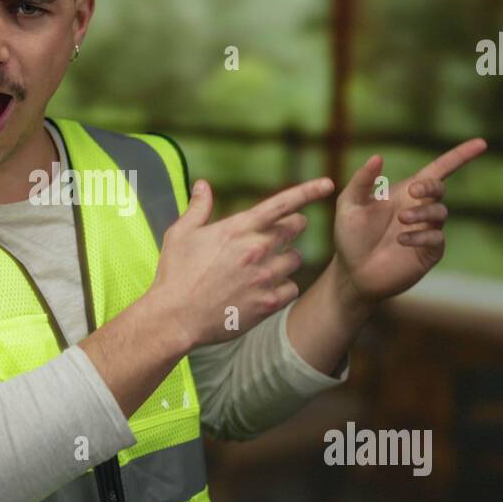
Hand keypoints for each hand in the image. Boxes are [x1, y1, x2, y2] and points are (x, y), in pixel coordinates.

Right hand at [147, 175, 335, 349]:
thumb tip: (203, 185)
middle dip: (291, 227)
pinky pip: (292, 288)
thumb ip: (198, 207)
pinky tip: (264, 290)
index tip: (327, 184)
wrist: (175, 317)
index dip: (308, 191)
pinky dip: (283, 287)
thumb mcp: (181, 234)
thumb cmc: (175, 274)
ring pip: (295, 259)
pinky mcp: (269, 302)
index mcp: (238, 228)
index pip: (282, 203)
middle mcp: (257, 249)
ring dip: (285, 260)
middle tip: (278, 236)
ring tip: (263, 268)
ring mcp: (265, 277)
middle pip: (295, 228)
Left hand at [331, 138, 487, 306]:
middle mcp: (420, 208)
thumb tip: (378, 157)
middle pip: (440, 188)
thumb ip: (362, 181)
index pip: (439, 169)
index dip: (460, 156)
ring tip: (401, 220)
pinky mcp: (429, 252)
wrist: (352, 273)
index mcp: (406, 192)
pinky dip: (421, 236)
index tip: (482, 143)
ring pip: (440, 213)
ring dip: (423, 213)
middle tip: (413, 191)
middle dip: (431, 186)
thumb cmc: (350, 236)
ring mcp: (427, 231)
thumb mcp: (349, 204)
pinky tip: (401, 240)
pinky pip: (436, 239)